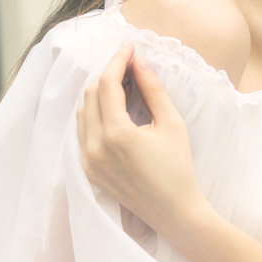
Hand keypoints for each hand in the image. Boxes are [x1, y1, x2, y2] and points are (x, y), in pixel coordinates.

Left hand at [77, 44, 207, 237]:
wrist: (174, 213)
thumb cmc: (178, 169)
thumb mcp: (172, 124)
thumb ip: (154, 89)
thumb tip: (140, 61)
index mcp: (116, 134)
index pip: (107, 83)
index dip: (117, 60)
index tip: (130, 49)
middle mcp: (95, 147)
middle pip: (91, 94)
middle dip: (108, 74)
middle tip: (129, 66)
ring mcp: (88, 160)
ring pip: (83, 112)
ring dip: (99, 93)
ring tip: (122, 86)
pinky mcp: (88, 170)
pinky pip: (83, 132)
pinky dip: (94, 115)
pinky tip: (113, 110)